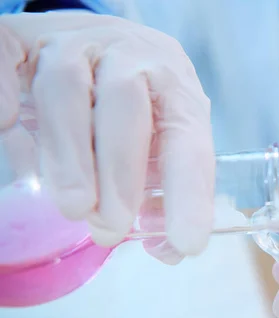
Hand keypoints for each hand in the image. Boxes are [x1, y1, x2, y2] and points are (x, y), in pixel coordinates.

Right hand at [0, 12, 213, 262]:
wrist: (109, 43)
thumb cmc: (141, 104)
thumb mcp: (164, 139)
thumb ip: (165, 190)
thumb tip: (167, 249)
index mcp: (174, 87)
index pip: (188, 140)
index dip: (190, 193)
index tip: (187, 242)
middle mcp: (130, 55)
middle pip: (124, 104)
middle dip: (119, 174)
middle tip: (110, 226)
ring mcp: (78, 42)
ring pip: (67, 87)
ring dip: (70, 154)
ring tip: (75, 207)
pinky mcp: (29, 38)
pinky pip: (8, 55)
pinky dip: (4, 96)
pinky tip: (10, 130)